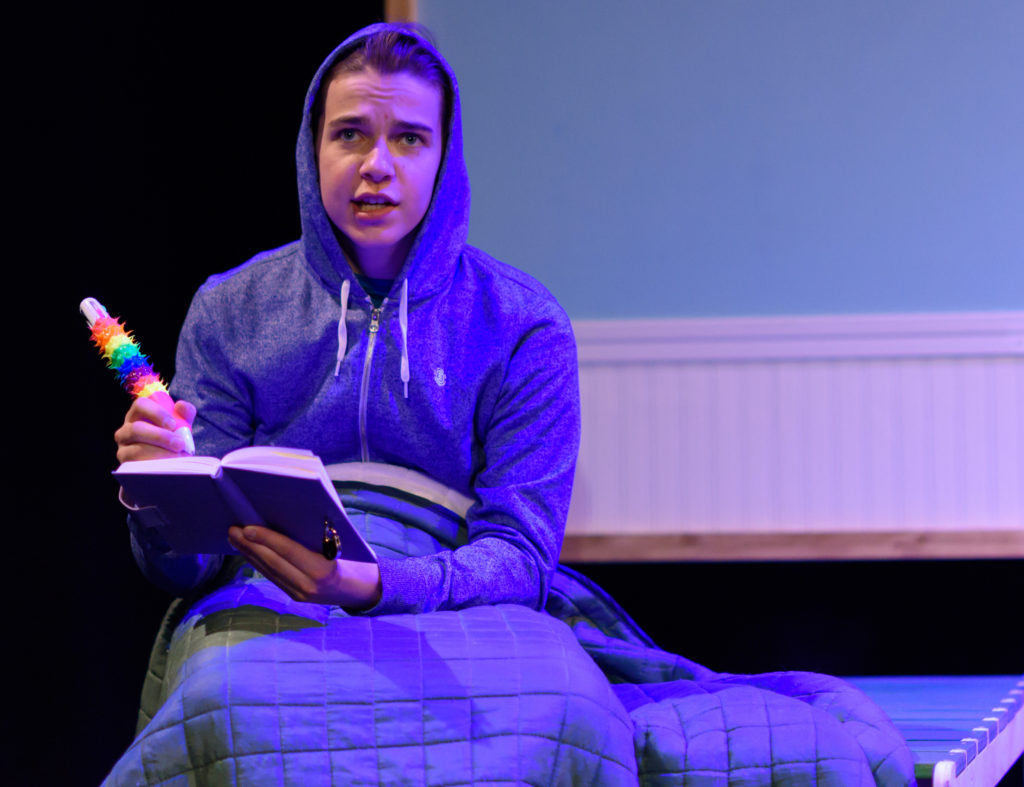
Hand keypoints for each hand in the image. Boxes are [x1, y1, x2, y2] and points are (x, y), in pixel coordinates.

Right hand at [115, 397, 195, 462]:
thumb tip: (181, 406)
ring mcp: (123, 449)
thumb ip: (185, 413)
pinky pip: (138, 466)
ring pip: (137, 450)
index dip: (156, 412)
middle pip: (136, 429)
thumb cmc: (172, 438)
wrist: (169, 463)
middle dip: (160, 437)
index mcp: (137, 415)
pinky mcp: (126, 466)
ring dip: (160, 453)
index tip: (173, 424)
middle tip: (180, 444)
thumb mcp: (180, 425)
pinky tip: (169, 466)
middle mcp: (126, 430)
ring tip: (178, 457)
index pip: (140, 405)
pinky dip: (155, 466)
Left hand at [228, 525, 382, 609]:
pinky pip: (272, 576)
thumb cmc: (356, 559)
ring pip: (268, 570)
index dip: (266, 538)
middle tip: (232, 528)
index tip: (247, 526)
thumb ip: (318, 535)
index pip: (288, 551)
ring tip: (234, 537)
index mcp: (323, 571)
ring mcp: (300, 594)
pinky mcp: (295, 596)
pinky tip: (248, 550)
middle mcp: (309, 586)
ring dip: (249, 553)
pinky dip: (258, 562)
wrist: (364, 591)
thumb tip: (286, 515)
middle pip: (273, 562)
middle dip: (250, 545)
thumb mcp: (342, 545)